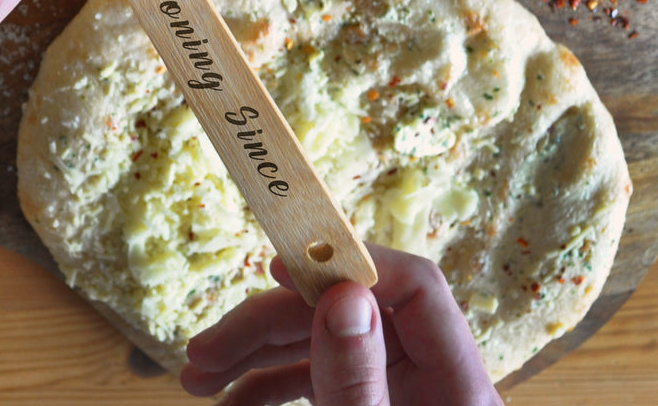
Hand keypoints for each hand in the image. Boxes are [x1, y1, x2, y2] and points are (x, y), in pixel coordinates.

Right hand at [181, 243, 502, 405]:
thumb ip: (359, 380)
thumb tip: (343, 293)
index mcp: (459, 387)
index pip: (416, 289)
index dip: (349, 266)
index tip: (277, 268)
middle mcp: (434, 383)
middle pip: (351, 316)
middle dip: (271, 325)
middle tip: (204, 350)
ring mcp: (405, 400)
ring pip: (327, 348)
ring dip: (259, 356)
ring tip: (198, 378)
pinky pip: (324, 384)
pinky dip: (274, 389)